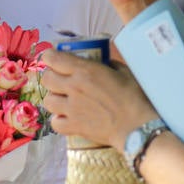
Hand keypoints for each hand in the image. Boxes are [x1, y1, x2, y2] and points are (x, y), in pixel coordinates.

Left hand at [41, 51, 156, 150]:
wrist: (137, 126)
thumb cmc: (134, 97)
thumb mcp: (123, 71)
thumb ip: (108, 64)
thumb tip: (102, 62)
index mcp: (84, 70)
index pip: (52, 58)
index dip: (50, 57)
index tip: (54, 59)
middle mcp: (73, 87)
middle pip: (46, 78)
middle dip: (51, 77)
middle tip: (61, 80)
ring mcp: (71, 108)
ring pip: (47, 100)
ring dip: (54, 98)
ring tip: (64, 100)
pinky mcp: (74, 126)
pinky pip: (54, 122)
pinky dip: (58, 120)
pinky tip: (67, 117)